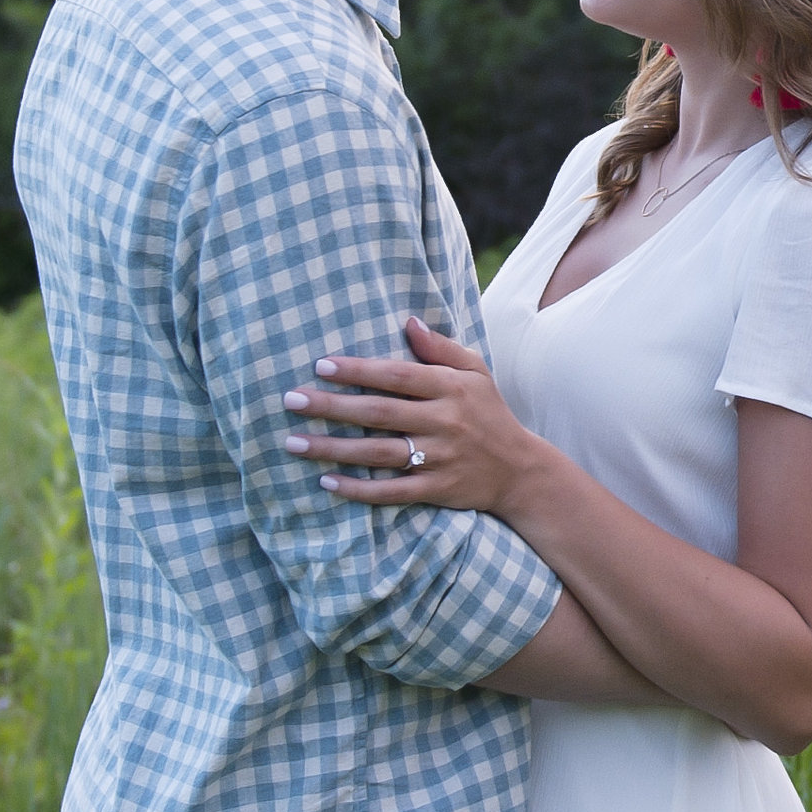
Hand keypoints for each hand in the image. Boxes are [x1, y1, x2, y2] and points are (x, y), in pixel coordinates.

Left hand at [284, 318, 552, 519]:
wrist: (520, 471)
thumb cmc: (489, 413)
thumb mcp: (476, 372)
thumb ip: (441, 347)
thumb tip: (407, 320)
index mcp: (450, 388)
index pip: (396, 375)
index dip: (358, 371)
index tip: (320, 365)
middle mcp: (443, 422)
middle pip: (378, 413)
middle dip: (331, 406)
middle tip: (291, 400)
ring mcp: (438, 459)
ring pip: (377, 454)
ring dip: (332, 449)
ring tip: (294, 441)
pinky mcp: (435, 490)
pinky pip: (390, 491)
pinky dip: (358, 489)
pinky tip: (326, 482)